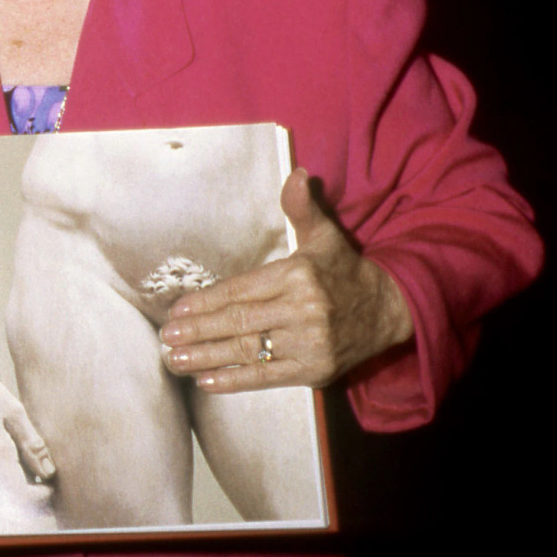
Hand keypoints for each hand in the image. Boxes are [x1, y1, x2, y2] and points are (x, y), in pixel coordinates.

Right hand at [0, 362, 56, 485]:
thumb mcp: (12, 410)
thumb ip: (31, 443)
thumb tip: (48, 471)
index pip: (20, 496)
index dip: (39, 497)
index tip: (48, 486)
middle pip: (4, 497)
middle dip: (25, 490)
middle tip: (38, 475)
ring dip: (8, 481)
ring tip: (18, 457)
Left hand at [161, 167, 414, 390]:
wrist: (389, 310)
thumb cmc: (343, 271)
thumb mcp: (324, 235)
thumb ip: (302, 208)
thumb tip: (297, 175)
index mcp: (299, 276)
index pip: (241, 290)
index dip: (207, 301)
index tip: (177, 309)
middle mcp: (305, 311)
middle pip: (240, 323)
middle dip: (198, 331)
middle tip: (166, 336)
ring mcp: (311, 345)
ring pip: (249, 352)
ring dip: (207, 357)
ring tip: (174, 359)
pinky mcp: (316, 372)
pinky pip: (268, 378)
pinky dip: (235, 380)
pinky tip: (206, 381)